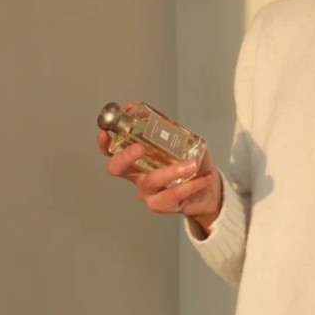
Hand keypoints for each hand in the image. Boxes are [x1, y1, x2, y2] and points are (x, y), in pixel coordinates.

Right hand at [97, 126, 222, 230]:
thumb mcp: (180, 141)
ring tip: (193, 164)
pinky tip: (205, 176)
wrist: (210, 190)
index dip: (104, 143)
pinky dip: (191, 184)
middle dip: (125, 156)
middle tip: (140, 147)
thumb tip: (139, 109)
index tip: (105, 132)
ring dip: (172, 170)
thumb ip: (163, 126)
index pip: (112, 152)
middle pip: (117, 169)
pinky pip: (173, 194)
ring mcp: (148, 193)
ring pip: (151, 181)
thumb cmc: (190, 163)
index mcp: (136, 160)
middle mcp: (137, 177)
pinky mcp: (162, 205)